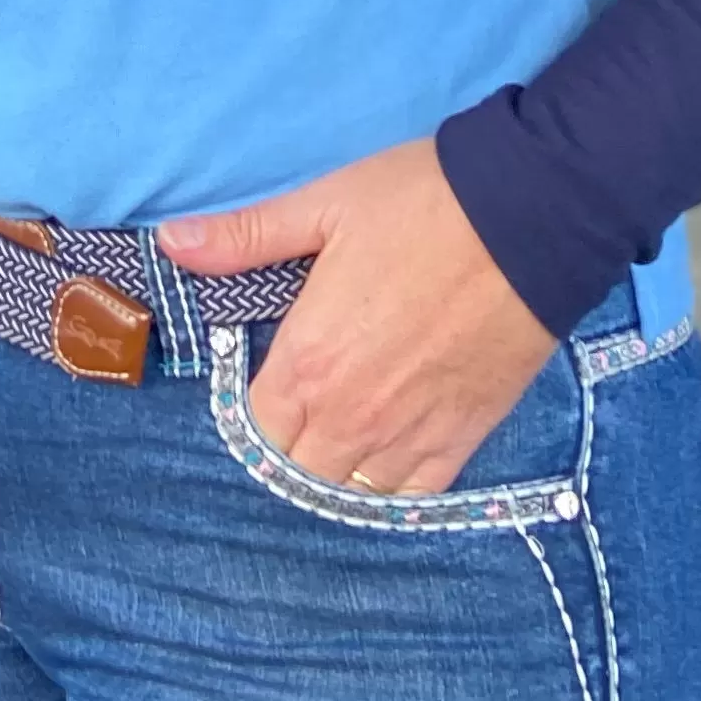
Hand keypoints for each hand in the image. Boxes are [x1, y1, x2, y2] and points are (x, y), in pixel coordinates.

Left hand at [157, 135, 557, 494]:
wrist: (529, 216)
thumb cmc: (419, 203)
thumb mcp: (324, 205)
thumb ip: (245, 238)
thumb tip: (171, 244)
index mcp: (308, 360)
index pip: (255, 426)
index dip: (255, 404)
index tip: (268, 372)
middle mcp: (352, 416)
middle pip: (297, 469)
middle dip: (290, 441)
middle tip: (305, 397)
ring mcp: (410, 435)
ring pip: (351, 491)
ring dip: (338, 468)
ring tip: (344, 425)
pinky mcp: (463, 440)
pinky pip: (412, 496)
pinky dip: (392, 485)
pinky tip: (390, 451)